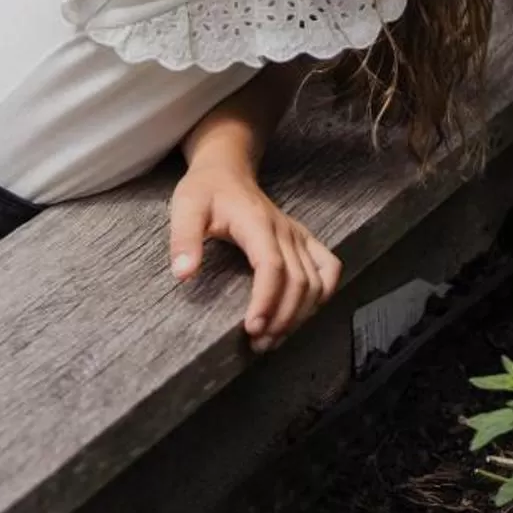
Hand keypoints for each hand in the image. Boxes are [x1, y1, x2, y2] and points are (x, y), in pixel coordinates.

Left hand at [168, 165, 341, 351]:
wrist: (227, 168)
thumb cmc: (205, 190)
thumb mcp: (185, 208)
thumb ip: (183, 240)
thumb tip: (183, 275)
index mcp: (257, 223)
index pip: (272, 266)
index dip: (266, 300)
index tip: (252, 328)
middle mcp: (284, 230)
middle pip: (298, 280)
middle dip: (282, 317)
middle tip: (259, 344)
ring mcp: (297, 235)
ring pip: (316, 280)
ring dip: (300, 314)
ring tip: (274, 339)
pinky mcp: (303, 239)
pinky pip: (329, 267)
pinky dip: (323, 293)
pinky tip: (305, 313)